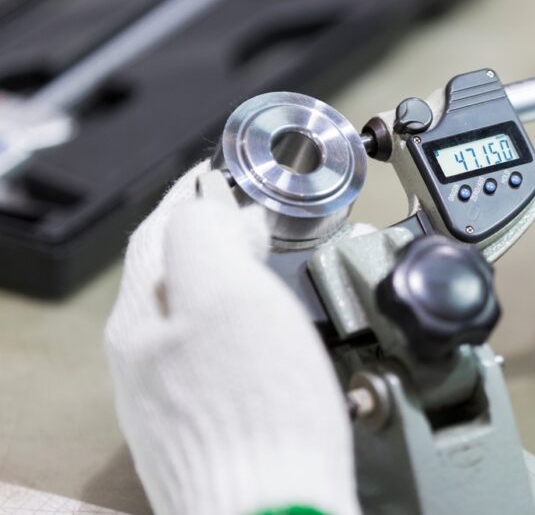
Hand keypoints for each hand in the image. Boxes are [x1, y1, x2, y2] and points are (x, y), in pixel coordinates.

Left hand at [104, 162, 359, 514]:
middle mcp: (146, 357)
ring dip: (223, 274)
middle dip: (207, 230)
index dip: (195, 191)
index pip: (161, 230)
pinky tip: (264, 332)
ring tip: (260, 259)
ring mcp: (172, 395)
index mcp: (144, 317)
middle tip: (249, 211)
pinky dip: (237, 321)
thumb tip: (217, 209)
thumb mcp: (229, 295)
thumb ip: (209, 236)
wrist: (274, 511)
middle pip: (170, 271)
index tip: (223, 170)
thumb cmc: (256, 415)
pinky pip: (213, 351)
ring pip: (191, 312)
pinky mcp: (207, 424)